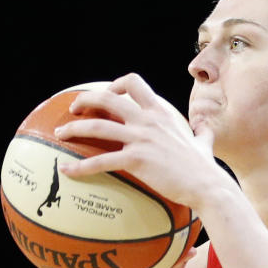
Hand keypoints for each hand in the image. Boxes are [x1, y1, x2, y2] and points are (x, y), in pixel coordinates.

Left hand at [52, 73, 227, 210]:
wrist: (207, 184)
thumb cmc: (204, 167)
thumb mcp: (203, 141)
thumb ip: (202, 130)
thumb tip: (206, 126)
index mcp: (160, 111)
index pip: (133, 83)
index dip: (115, 85)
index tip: (107, 94)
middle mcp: (148, 119)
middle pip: (107, 98)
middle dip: (85, 99)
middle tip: (73, 109)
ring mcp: (141, 138)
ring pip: (98, 126)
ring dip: (74, 128)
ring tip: (60, 134)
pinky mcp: (136, 159)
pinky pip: (101, 161)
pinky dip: (80, 166)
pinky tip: (66, 170)